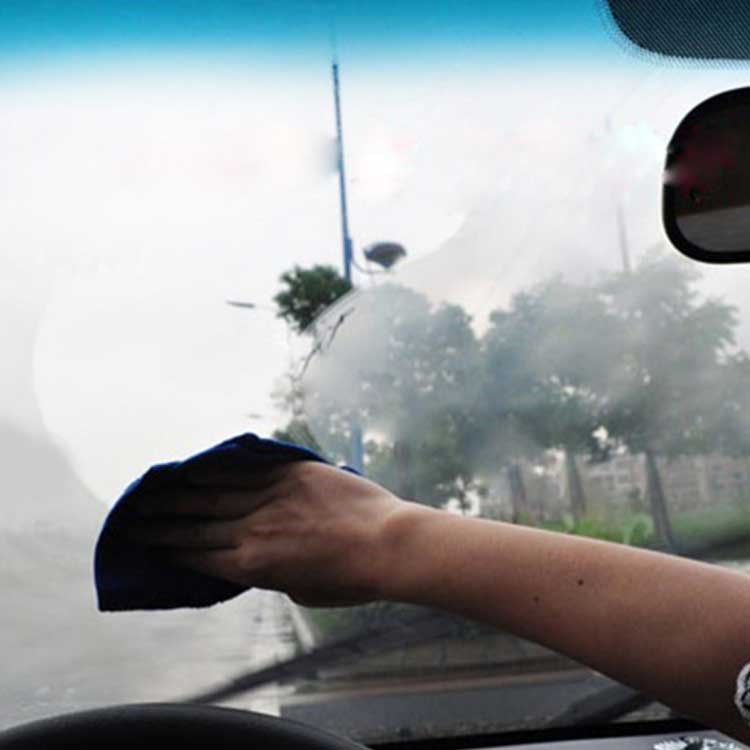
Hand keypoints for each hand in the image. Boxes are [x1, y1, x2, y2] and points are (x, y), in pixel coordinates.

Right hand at [125, 461, 406, 606]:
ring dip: (180, 496)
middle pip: (198, 527)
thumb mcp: (301, 589)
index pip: (202, 559)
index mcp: (256, 567)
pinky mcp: (291, 474)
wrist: (389, 545)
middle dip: (163, 525)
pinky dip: (218, 469)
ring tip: (155, 493)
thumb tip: (253, 558)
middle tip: (135, 520)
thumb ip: (271, 572)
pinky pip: (246, 470)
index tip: (149, 547)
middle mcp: (254, 531)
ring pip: (215, 495)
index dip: (172, 553)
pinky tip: (196, 468)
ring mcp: (272, 498)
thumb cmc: (352, 579)